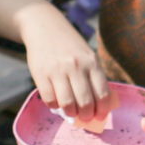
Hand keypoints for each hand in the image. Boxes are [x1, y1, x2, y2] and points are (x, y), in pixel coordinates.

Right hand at [20, 8, 112, 123]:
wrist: (44, 26)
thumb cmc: (69, 45)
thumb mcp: (87, 55)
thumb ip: (92, 76)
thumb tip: (96, 106)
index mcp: (92, 62)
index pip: (102, 93)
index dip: (103, 110)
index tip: (100, 117)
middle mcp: (76, 66)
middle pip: (86, 102)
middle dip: (87, 116)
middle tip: (85, 118)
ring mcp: (58, 70)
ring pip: (68, 104)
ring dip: (71, 113)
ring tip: (71, 113)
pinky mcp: (41, 73)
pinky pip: (49, 99)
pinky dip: (54, 106)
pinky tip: (56, 102)